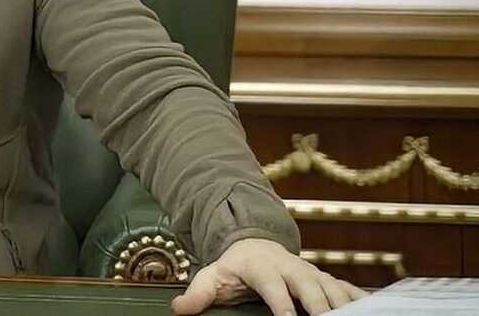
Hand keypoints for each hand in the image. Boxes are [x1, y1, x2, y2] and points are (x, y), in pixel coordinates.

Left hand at [171, 238, 366, 314]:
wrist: (254, 244)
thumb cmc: (233, 267)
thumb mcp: (211, 277)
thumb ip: (197, 294)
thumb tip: (178, 310)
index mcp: (263, 268)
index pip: (275, 290)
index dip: (284, 308)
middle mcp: (292, 268)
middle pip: (312, 290)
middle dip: (322, 310)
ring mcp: (312, 273)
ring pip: (335, 289)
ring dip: (345, 307)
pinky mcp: (326, 279)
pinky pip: (350, 289)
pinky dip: (363, 300)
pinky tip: (375, 311)